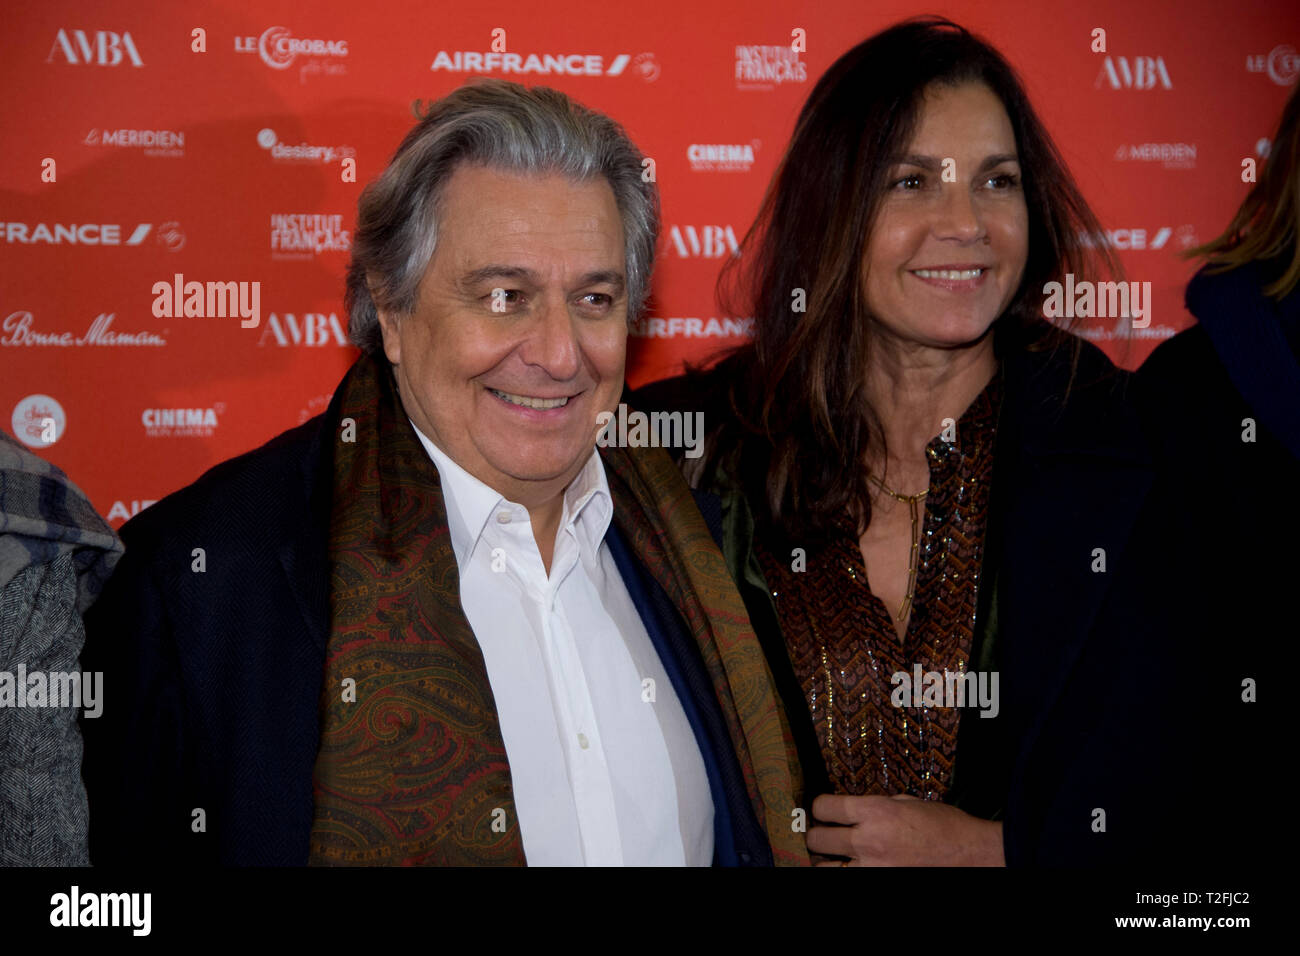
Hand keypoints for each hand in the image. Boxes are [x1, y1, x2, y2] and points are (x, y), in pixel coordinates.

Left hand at [807, 793, 1004, 865]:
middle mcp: (868, 839)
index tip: (823, 809)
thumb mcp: (908, 802)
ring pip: (825, 867)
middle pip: (817, 839)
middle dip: (817, 834)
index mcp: (875, 811)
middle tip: (823, 833)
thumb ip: (877, 805)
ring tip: (833, 855)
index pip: (824, 807)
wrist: (971, 854)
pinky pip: (848, 878)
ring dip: (826, 860)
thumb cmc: (945, 825)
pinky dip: (846, 872)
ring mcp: (872, 867)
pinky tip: (851, 866)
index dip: (820, 806)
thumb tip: (855, 810)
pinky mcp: (879, 882)